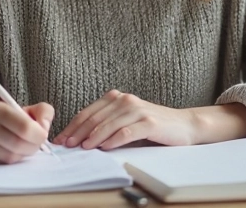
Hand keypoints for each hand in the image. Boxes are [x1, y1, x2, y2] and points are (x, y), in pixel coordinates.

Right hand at [0, 101, 53, 163]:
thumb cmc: (1, 120)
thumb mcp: (20, 109)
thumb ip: (42, 111)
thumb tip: (45, 127)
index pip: (25, 127)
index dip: (40, 134)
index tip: (43, 134)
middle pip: (19, 145)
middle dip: (33, 147)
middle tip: (35, 144)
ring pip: (10, 157)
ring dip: (22, 155)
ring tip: (21, 147)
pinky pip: (0, 165)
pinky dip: (10, 161)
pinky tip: (9, 152)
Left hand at [53, 90, 198, 150]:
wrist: (184, 125)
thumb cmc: (152, 126)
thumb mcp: (127, 120)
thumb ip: (108, 123)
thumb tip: (80, 138)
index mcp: (118, 98)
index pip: (88, 112)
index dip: (73, 126)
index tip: (61, 139)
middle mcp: (126, 100)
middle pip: (95, 117)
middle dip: (78, 132)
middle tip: (67, 145)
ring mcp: (138, 110)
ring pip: (109, 124)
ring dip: (93, 137)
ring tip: (82, 147)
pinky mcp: (150, 122)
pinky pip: (127, 131)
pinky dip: (114, 140)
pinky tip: (105, 147)